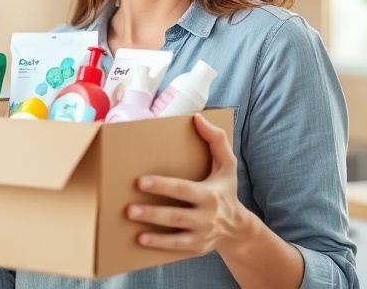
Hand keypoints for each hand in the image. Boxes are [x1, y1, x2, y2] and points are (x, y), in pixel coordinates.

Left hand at [126, 113, 250, 255]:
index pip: (183, 190)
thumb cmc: (225, 190)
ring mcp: (200, 234)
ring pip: (173, 234)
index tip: (140, 181)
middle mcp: (205, 216)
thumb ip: (216, 140)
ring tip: (131, 220)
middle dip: (152, 213)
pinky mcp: (195, 247)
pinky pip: (175, 247)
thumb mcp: (228, 165)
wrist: (237, 229)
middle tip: (128, 208)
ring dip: (151, 229)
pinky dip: (158, 244)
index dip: (162, 186)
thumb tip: (198, 118)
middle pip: (176, 215)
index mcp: (210, 194)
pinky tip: (140, 239)